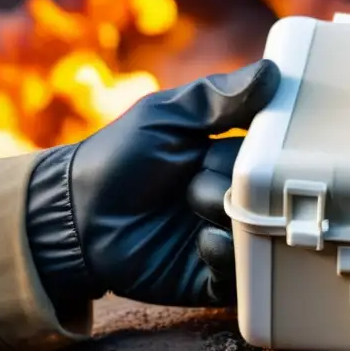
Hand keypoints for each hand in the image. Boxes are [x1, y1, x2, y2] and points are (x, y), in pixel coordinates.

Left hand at [26, 60, 278, 309]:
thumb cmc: (119, 157)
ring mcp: (227, 237)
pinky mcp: (212, 277)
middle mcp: (236, 198)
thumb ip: (216, 96)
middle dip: (237, 185)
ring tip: (192, 208)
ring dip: (232, 219)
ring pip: (262, 233)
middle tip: (196, 178)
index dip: (266, 151)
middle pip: (269, 194)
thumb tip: (271, 73)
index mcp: (233, 157)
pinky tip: (201, 243)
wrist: (75, 218)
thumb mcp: (165, 115)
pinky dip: (226, 256)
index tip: (253, 146)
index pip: (274, 154)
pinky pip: (241, 274)